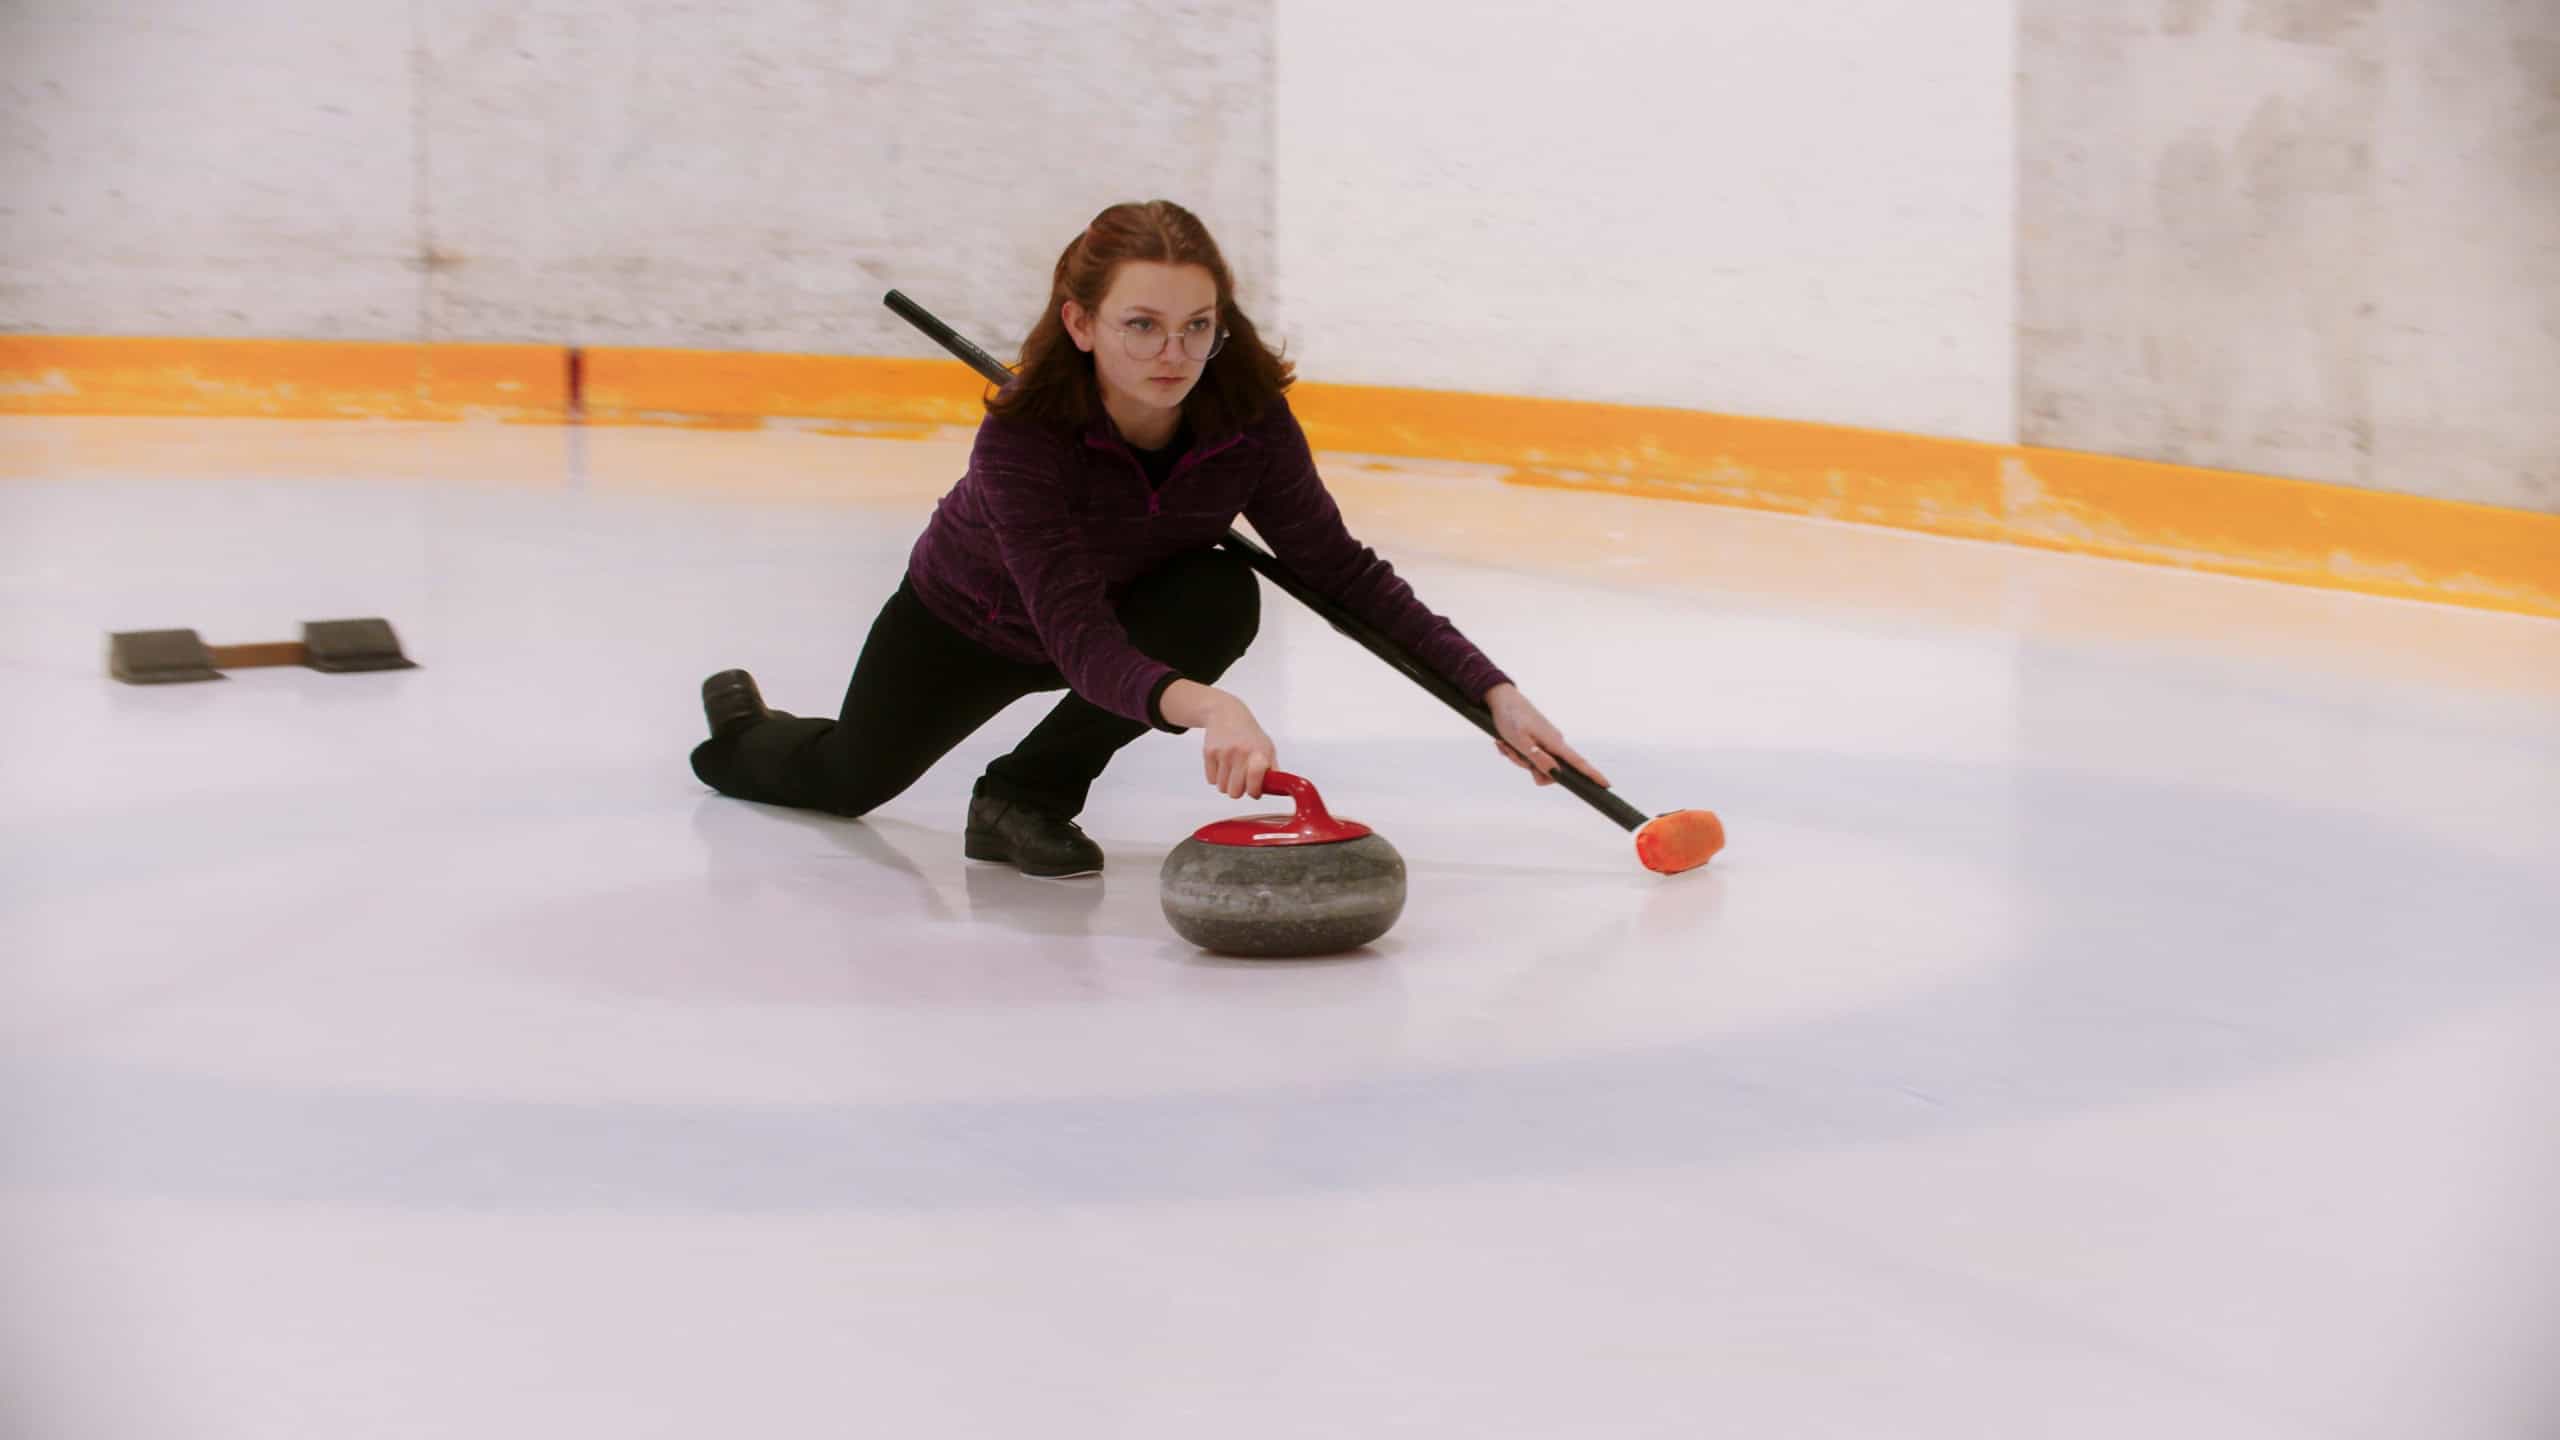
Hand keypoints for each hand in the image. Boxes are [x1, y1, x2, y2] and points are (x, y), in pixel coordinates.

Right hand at [1201, 694, 1276, 799]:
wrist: (1226, 714)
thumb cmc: (1249, 734)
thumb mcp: (1267, 748)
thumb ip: (1273, 770)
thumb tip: (1276, 790)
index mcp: (1259, 752)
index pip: (1255, 780)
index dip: (1254, 791)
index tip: (1254, 790)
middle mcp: (1241, 752)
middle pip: (1235, 792)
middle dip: (1238, 791)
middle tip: (1241, 781)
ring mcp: (1224, 753)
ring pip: (1222, 788)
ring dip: (1227, 784)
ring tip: (1231, 771)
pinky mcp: (1209, 752)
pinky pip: (1211, 780)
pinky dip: (1216, 777)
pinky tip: (1222, 764)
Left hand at [1485, 683, 1608, 788]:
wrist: (1502, 698)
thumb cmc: (1510, 717)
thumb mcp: (1519, 740)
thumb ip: (1537, 758)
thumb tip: (1555, 773)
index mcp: (1554, 743)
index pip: (1578, 762)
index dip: (1592, 775)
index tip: (1607, 785)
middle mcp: (1554, 743)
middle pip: (1549, 771)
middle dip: (1528, 766)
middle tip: (1511, 750)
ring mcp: (1547, 742)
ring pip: (1535, 764)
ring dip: (1518, 758)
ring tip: (1506, 742)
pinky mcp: (1538, 741)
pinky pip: (1528, 756)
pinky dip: (1515, 752)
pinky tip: (1505, 741)